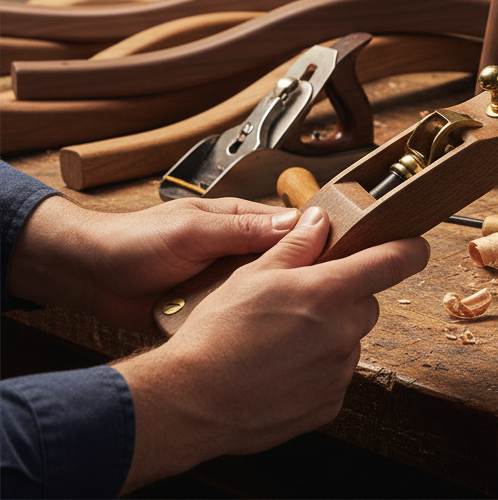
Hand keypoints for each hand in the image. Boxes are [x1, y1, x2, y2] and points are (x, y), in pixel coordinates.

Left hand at [8, 194, 302, 332]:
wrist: (89, 276)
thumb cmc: (134, 240)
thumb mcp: (192, 230)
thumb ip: (241, 229)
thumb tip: (295, 223)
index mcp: (242, 221)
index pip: (294, 229)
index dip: (319, 245)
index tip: (340, 262)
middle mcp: (238, 251)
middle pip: (285, 268)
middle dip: (298, 284)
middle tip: (317, 304)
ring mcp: (225, 284)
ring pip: (264, 299)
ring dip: (271, 310)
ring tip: (292, 329)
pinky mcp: (210, 313)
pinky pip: (237, 322)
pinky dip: (244, 330)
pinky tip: (258, 342)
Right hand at [117, 207, 428, 492]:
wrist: (190, 401)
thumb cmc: (217, 335)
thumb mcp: (254, 274)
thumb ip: (297, 245)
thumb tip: (320, 221)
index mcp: (329, 292)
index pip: (394, 262)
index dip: (409, 248)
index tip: (415, 245)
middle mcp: (343, 333)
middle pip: (368, 301)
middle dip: (346, 295)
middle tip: (304, 300)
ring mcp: (338, 372)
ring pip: (351, 339)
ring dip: (330, 333)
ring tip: (283, 339)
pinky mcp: (328, 404)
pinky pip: (336, 374)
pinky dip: (318, 367)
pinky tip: (283, 366)